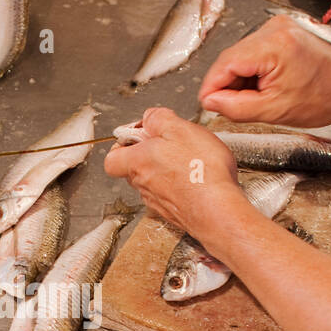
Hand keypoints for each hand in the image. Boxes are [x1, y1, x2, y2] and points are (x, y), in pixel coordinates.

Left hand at [104, 106, 244, 239]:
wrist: (218, 210)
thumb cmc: (200, 171)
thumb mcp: (180, 128)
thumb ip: (159, 118)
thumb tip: (150, 117)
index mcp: (137, 162)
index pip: (112, 158)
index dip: (123, 145)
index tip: (141, 134)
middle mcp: (143, 185)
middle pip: (134, 169)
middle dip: (149, 155)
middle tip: (170, 144)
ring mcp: (158, 202)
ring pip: (153, 182)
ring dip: (167, 171)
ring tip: (189, 161)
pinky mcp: (174, 214)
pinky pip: (171, 196)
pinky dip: (181, 186)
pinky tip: (198, 179)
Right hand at [199, 16, 330, 127]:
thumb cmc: (325, 97)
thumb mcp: (274, 111)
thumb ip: (236, 107)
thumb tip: (211, 102)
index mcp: (273, 46)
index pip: (225, 64)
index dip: (212, 87)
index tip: (206, 105)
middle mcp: (273, 30)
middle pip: (231, 58)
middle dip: (227, 84)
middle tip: (232, 108)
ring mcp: (277, 27)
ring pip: (240, 56)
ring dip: (240, 79)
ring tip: (257, 97)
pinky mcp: (280, 31)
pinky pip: (253, 52)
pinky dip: (252, 71)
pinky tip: (264, 86)